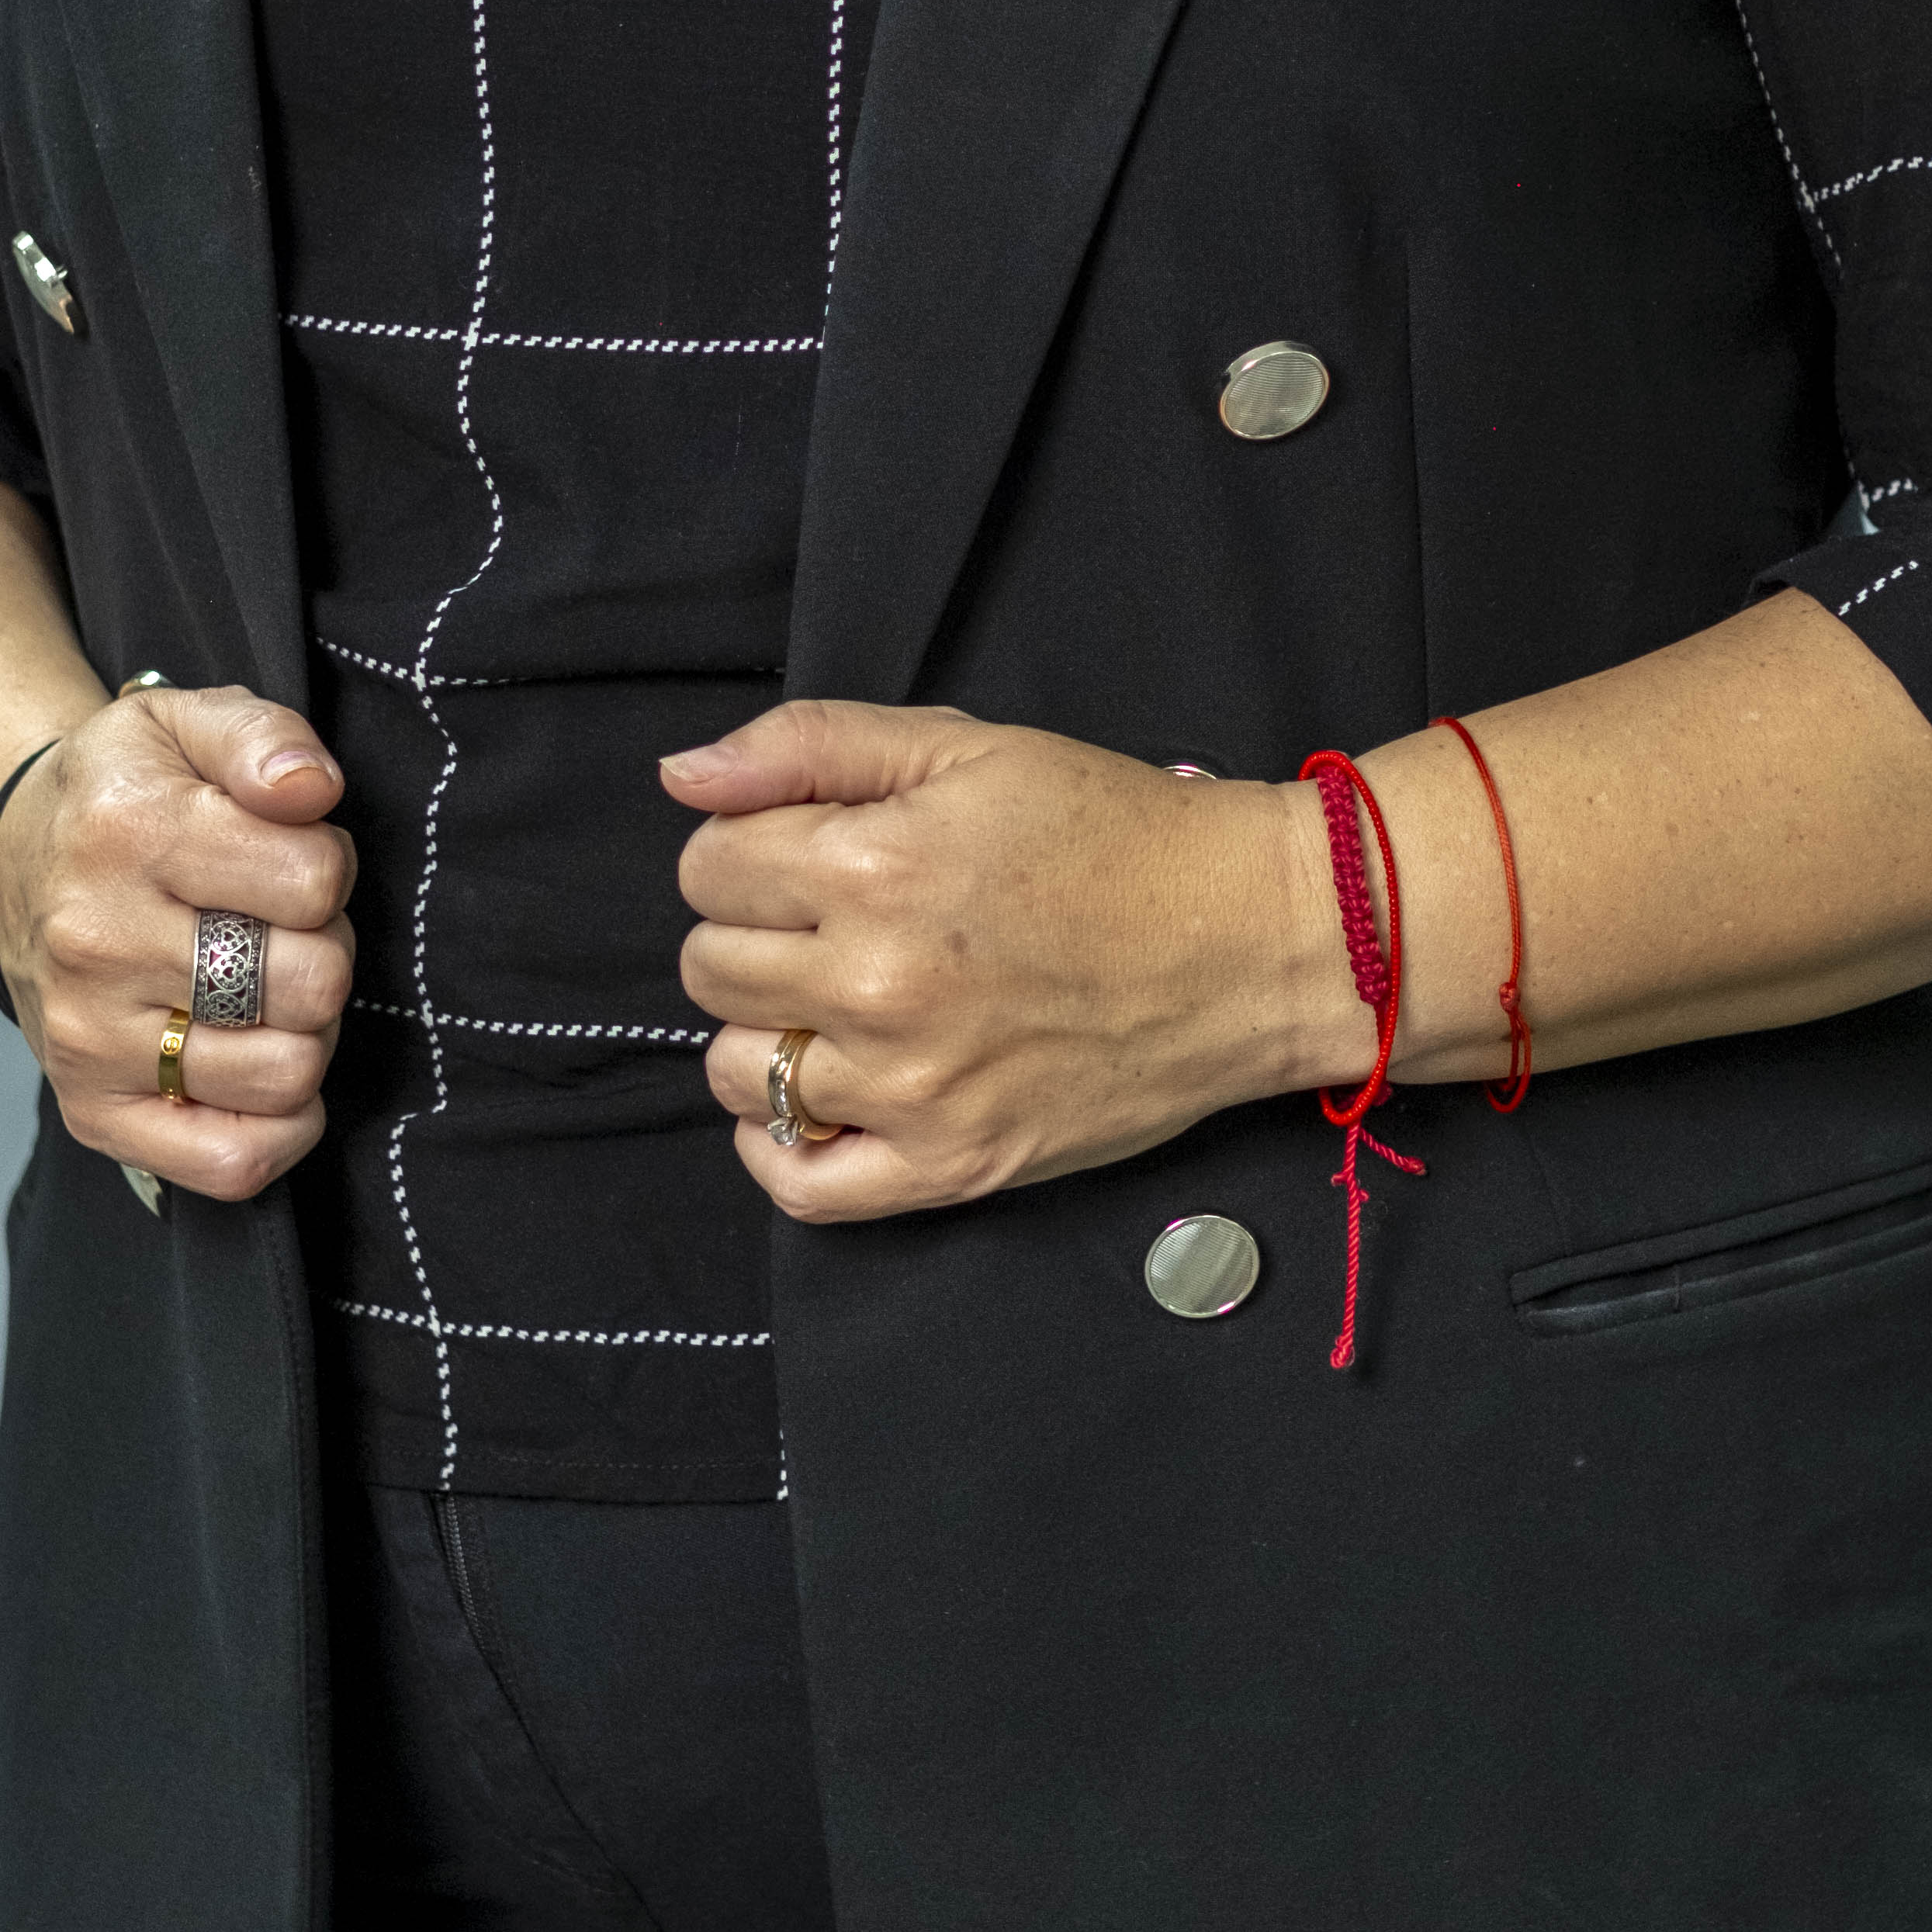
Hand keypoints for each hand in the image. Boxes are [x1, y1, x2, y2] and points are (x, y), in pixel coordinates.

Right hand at [0, 684, 354, 1206]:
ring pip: (287, 1073)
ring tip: (264, 990)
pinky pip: (234, 1162)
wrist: (12, 867)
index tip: (289, 860)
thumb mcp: (181, 723)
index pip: (313, 880)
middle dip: (324, 950)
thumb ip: (262, 737)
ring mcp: (89, 1038)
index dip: (328, 867)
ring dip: (306, 1032)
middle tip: (280, 930)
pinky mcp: (94, 1113)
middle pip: (312, 983)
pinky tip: (261, 1065)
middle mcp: (94, 941)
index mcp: (125, 832)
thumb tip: (312, 788)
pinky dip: (279, 1127)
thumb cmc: (122, 796)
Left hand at [665, 700, 1343, 1222]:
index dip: (746, 849)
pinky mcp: (952, 1167)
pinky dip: (778, 1146)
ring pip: (738, 1072)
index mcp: (872, 867)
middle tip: (831, 923)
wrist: (1249, 941)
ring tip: (837, 1004)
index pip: (708, 866)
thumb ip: (810, 746)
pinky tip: (814, 1099)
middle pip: (709, 968)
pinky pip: (800, 1185)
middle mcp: (877, 984)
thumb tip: (682, 777)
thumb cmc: (1114, 833)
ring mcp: (911, 1088)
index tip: (807, 852)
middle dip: (750, 933)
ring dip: (765, 1032)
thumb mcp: (968, 750)